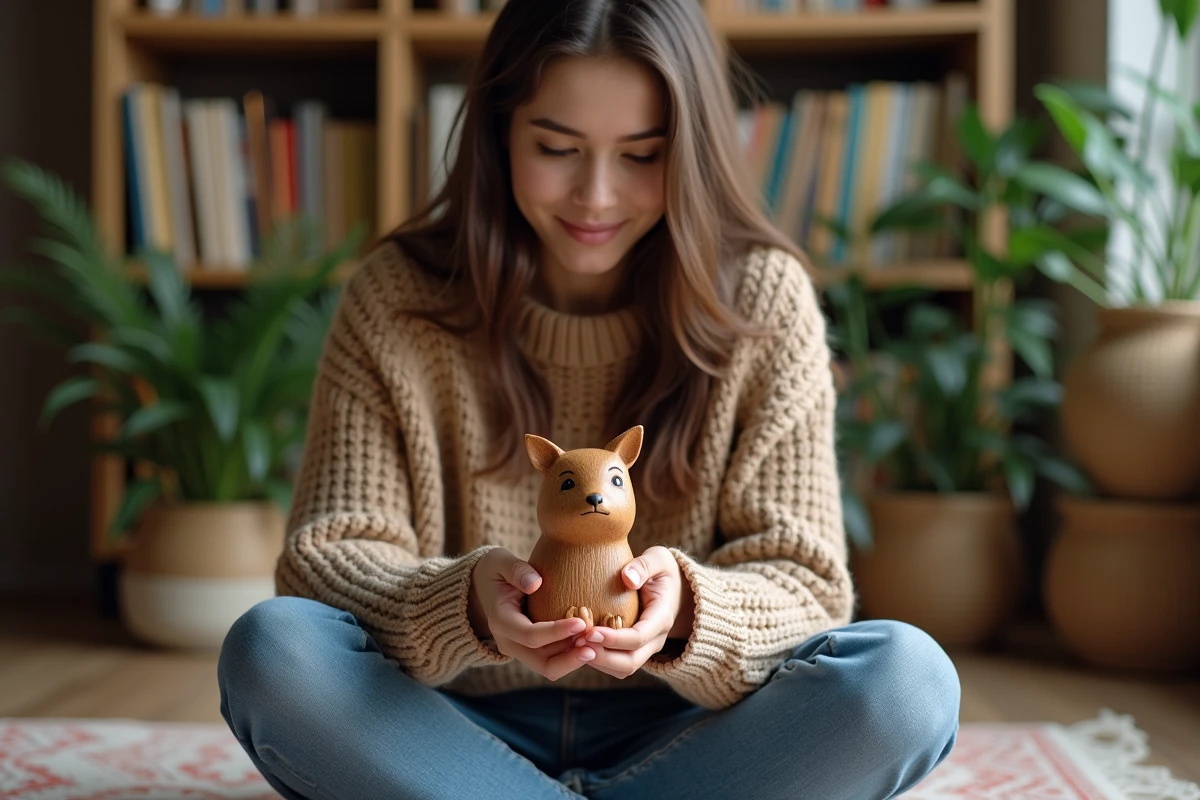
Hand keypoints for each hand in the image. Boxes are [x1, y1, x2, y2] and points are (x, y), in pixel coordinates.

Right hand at [469, 548, 596, 680]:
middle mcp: (508, 642)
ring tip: (597, 645)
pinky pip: (553, 661)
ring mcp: (519, 650)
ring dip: (573, 659)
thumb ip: (516, 570)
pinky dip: (571, 656)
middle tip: (596, 643)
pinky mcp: (530, 651)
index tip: (581, 622)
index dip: (556, 631)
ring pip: (550, 667)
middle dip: (570, 656)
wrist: (483, 587)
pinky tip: (590, 643)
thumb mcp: (500, 562)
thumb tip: (536, 583)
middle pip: (542, 662)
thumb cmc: (496, 570)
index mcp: (501, 621)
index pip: (530, 635)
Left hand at [574, 546, 695, 679]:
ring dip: (598, 662)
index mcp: (662, 618)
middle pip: (630, 661)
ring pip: (623, 668)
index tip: (590, 631)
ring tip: (574, 646)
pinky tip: (579, 647)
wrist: (677, 589)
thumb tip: (627, 578)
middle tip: (577, 642)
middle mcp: (656, 639)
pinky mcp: (635, 650)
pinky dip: (599, 661)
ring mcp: (646, 648)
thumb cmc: (662, 571)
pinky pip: (617, 665)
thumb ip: (644, 566)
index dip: (614, 639)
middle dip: (602, 656)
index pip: (638, 637)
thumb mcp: (658, 560)